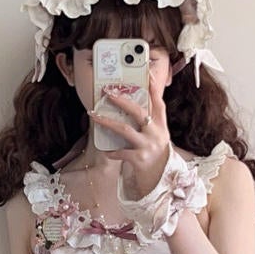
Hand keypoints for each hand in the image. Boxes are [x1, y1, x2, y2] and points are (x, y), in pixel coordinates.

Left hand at [89, 77, 171, 199]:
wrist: (161, 181)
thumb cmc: (155, 155)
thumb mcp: (156, 136)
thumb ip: (147, 122)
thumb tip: (126, 104)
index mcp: (160, 126)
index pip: (158, 102)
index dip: (153, 87)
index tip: (147, 73)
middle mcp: (156, 134)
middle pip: (137, 111)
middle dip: (121, 99)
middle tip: (107, 91)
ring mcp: (148, 146)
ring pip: (124, 129)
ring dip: (106, 121)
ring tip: (93, 115)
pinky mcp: (140, 159)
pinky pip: (120, 152)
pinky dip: (112, 152)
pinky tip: (107, 151)